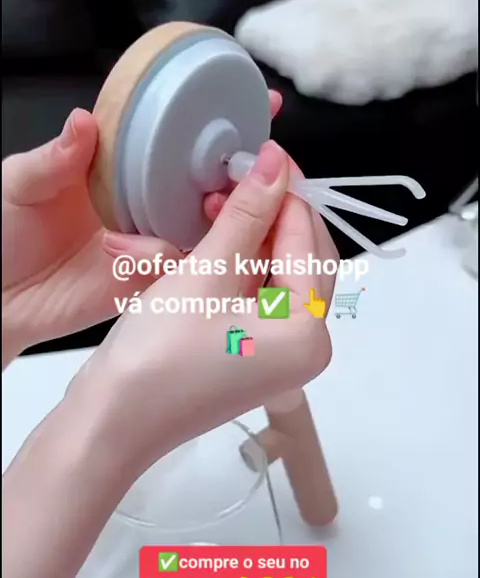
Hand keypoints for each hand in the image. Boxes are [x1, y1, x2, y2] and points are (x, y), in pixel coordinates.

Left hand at [1, 93, 282, 360]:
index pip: (171, 135)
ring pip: (206, 225)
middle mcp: (140, 201)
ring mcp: (149, 241)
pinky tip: (200, 252)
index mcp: (115, 167)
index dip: (212, 116)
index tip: (255, 100)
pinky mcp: (149, 280)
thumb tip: (83, 124)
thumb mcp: (18, 184)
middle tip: (259, 160)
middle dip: (242, 167)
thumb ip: (53, 159)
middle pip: (204, 179)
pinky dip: (201, 262)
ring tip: (226, 205)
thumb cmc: (2, 235)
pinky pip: (186, 270)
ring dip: (227, 213)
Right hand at [73, 141, 337, 478]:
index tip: (266, 154)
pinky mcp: (246, 353)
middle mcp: (301, 348)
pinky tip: (209, 238)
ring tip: (215, 205)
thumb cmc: (156, 360)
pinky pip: (252, 295)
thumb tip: (276, 166)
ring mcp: (274, 354)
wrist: (110, 424)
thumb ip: (246, 216)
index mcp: (308, 334)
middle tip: (238, 178)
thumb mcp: (206, 273)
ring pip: (273, 274)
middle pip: (298, 258)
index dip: (286, 192)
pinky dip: (234, 264)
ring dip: (247, 236)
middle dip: (268, 214)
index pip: (310, 242)